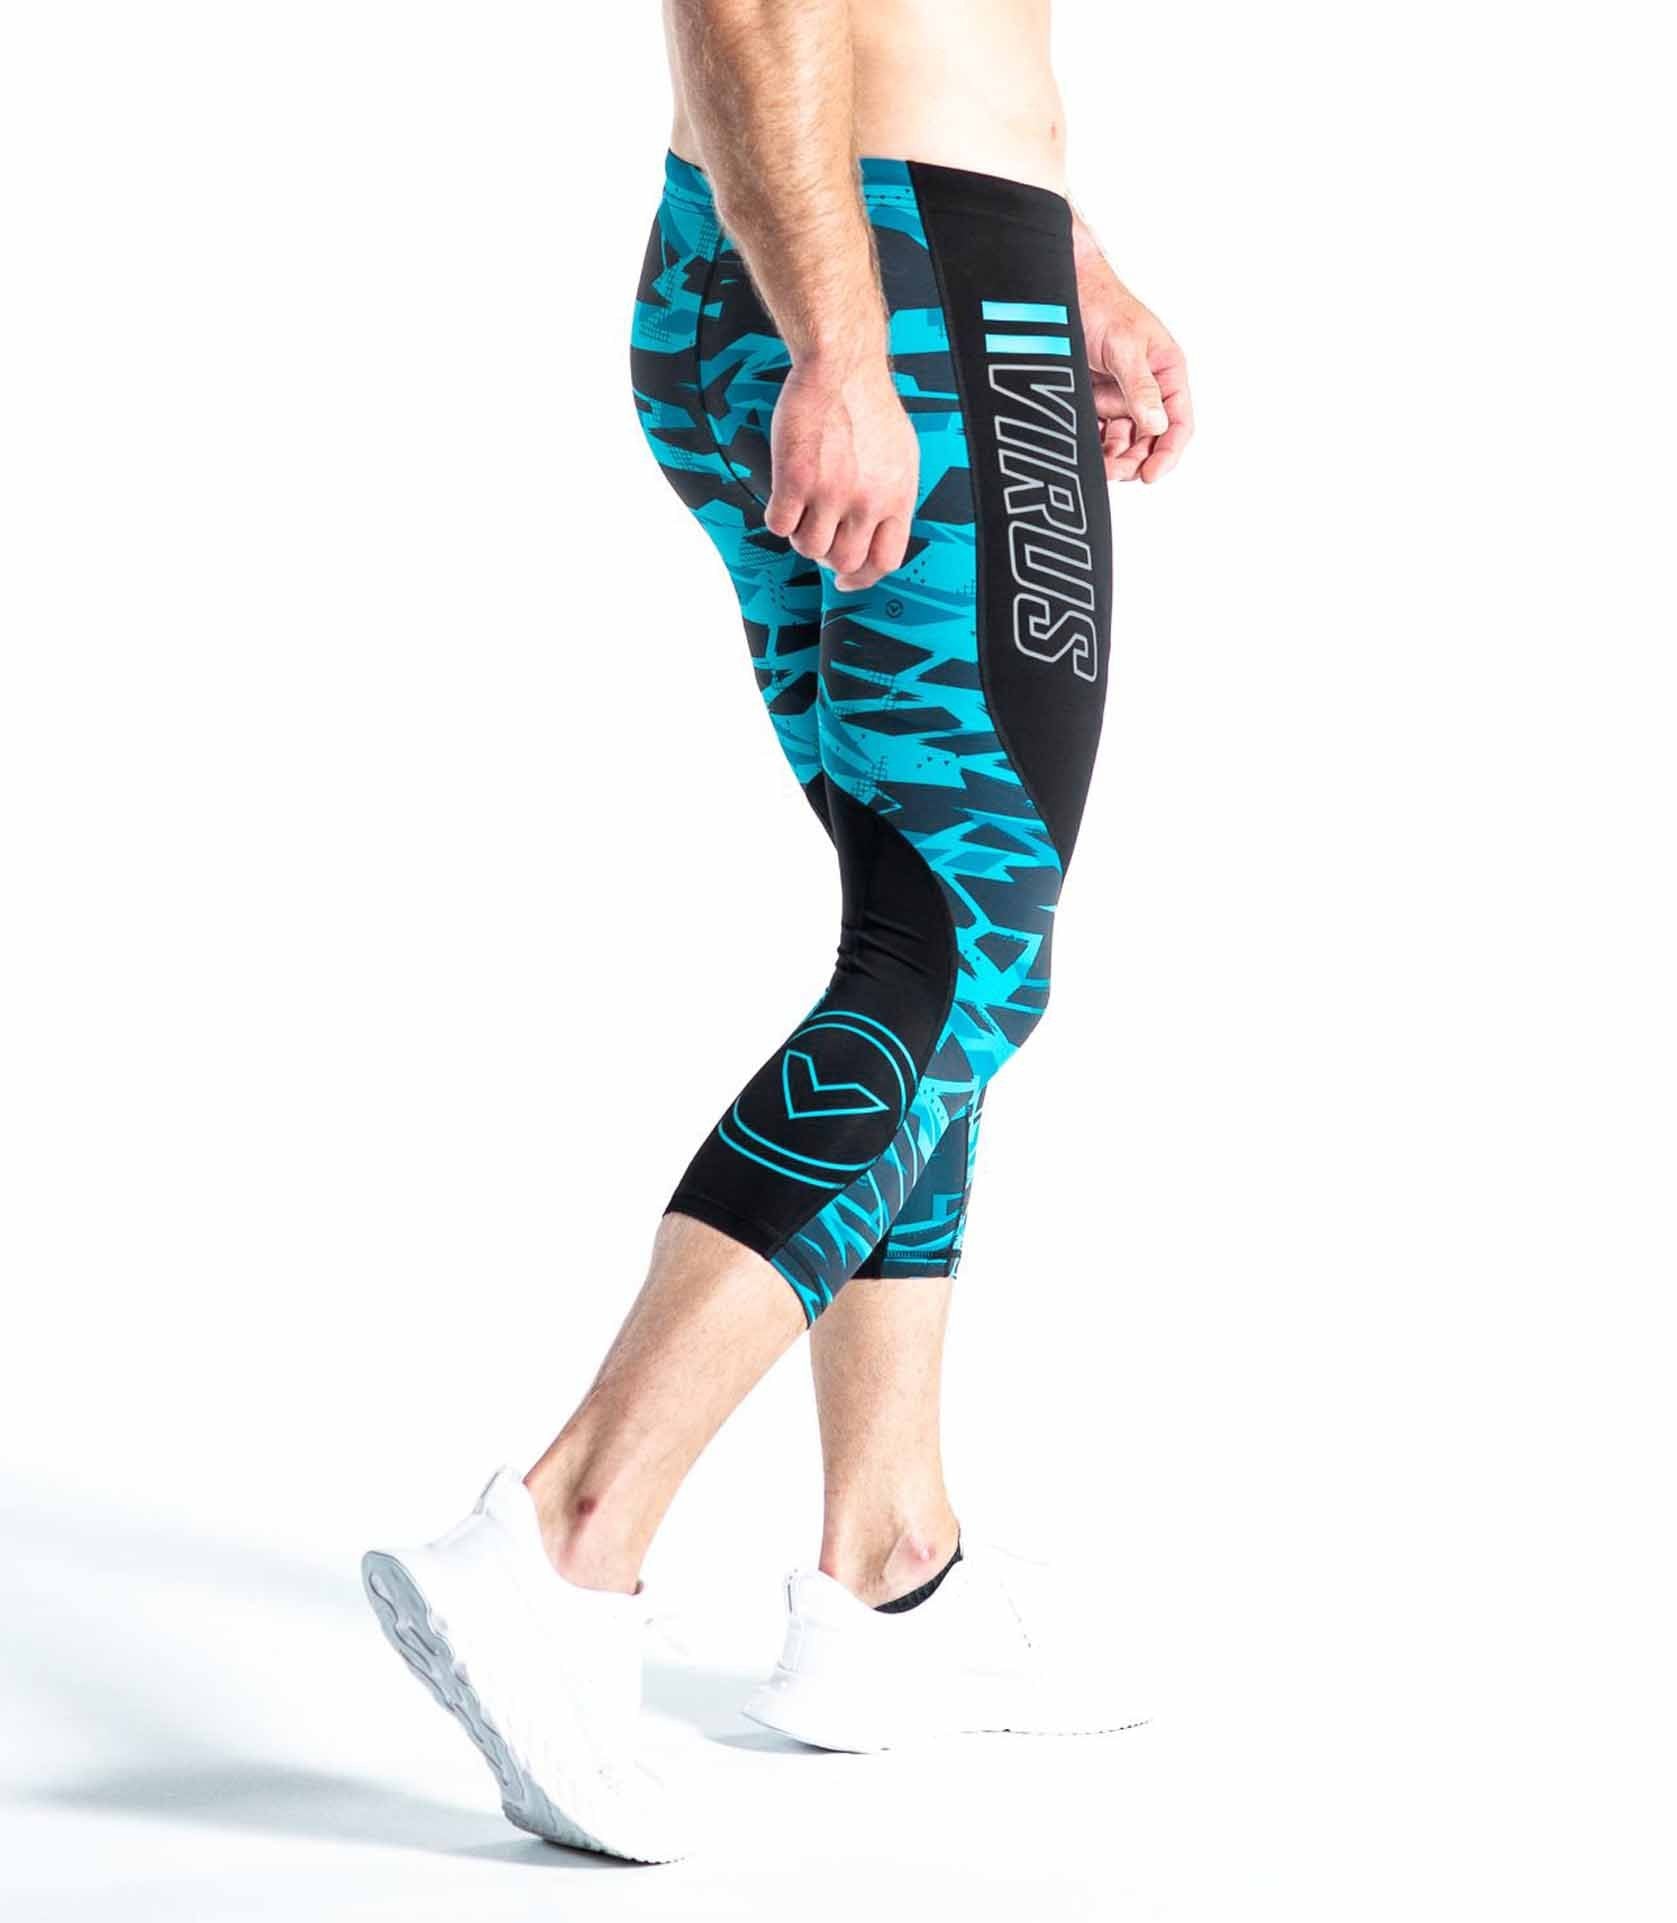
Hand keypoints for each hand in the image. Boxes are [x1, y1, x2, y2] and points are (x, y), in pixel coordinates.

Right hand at [764, 356, 919, 591]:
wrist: (841, 364)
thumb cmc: (868, 404)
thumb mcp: (901, 455)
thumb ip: (891, 497)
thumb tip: (879, 534)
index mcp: (898, 497)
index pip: (885, 561)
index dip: (863, 577)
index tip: (846, 580)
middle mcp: (867, 501)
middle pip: (843, 561)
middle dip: (827, 556)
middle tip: (817, 534)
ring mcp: (831, 492)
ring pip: (809, 548)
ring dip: (801, 535)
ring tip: (801, 509)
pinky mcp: (796, 479)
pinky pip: (780, 525)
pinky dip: (777, 517)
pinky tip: (782, 497)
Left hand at [1074, 221, 1193, 484]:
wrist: (1064, 291)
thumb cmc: (1103, 307)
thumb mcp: (1125, 346)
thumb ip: (1141, 387)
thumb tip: (1157, 425)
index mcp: (1167, 374)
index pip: (1179, 424)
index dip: (1168, 453)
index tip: (1152, 475)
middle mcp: (1148, 390)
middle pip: (1150, 441)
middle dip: (1136, 461)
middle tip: (1116, 472)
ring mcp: (1121, 398)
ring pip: (1124, 443)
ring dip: (1115, 459)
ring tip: (1099, 467)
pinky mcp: (1095, 402)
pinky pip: (1100, 434)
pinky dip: (1095, 448)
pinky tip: (1085, 454)